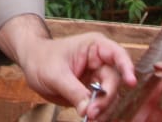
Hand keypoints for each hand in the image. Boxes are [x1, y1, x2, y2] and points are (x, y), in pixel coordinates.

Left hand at [0, 16, 136, 120]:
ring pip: (110, 96)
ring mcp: (97, 77)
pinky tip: (90, 117)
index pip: (117, 55)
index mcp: (94, 47)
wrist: (31, 62)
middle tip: (92, 113)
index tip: (130, 83)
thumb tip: (89, 110)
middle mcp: (100, 61)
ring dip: (103, 109)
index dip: (127, 68)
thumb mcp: (55, 75)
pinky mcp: (92, 91)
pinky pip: (101, 103)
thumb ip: (73, 91)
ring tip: (89, 117)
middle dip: (106, 98)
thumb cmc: (41, 59)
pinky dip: (98, 112)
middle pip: (114, 81)